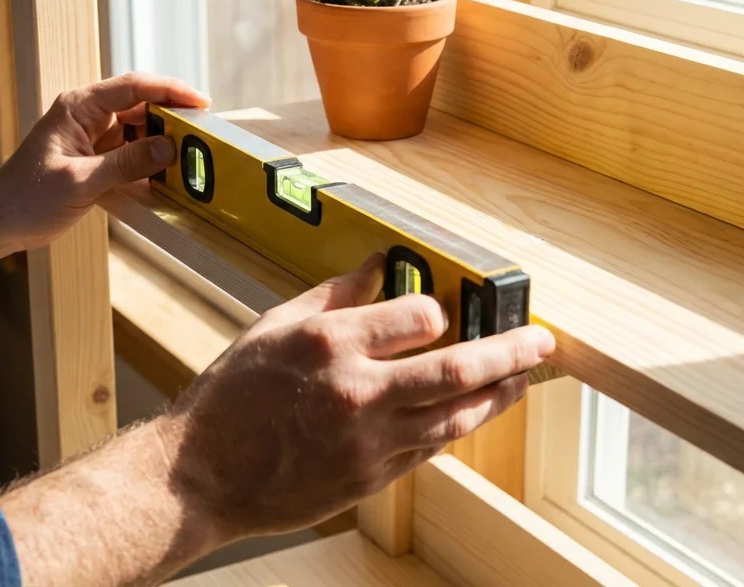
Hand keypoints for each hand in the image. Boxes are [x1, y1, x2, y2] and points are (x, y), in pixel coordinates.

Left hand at [0, 73, 209, 251]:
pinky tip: (167, 179)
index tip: (200, 102)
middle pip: (142, 107)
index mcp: (79, 108)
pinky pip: (132, 155)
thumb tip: (168, 148)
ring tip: (189, 160)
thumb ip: (125, 164)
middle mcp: (89, 117)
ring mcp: (94, 138)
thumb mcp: (79, 181)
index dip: (170, 91)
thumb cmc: (26, 198)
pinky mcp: (97, 160)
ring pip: (140, 132)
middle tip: (202, 137)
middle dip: (172, 120)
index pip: (134, 87)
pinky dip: (150, 165)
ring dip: (163, 145)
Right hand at [154, 252, 554, 542]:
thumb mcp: (274, 326)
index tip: (443, 310)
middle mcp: (355, 392)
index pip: (420, 317)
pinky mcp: (369, 479)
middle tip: (542, 341)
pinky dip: (455, 428)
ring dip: (498, 396)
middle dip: (510, 353)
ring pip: (455, 418)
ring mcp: (366, 442)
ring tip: (523, 378)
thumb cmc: (231, 397)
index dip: (440, 311)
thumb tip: (379, 264)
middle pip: (457, 370)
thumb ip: (334, 295)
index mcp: (329, 343)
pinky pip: (428, 449)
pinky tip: (471, 413)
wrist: (201, 474)